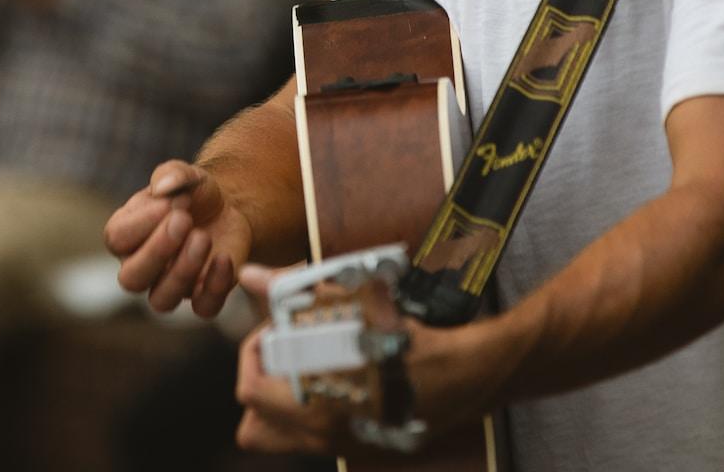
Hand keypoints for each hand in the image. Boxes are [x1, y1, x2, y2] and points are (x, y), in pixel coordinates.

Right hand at [104, 161, 250, 316]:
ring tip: (203, 238)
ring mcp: (170, 286)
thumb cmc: (194, 193)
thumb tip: (162, 187)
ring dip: (182, 271)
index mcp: (126, 235)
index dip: (141, 222)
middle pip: (131, 279)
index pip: (116, 239)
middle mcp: (141, 266)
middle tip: (184, 220)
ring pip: (162, 300)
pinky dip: (215, 287)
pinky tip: (224, 259)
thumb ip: (172, 174)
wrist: (228, 208)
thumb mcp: (186, 176)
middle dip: (156, 251)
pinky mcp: (203, 296)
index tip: (172, 202)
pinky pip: (203, 308)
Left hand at [231, 264, 510, 455]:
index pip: (250, 390)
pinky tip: (342, 375)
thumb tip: (250, 276)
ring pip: (285, 436)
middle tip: (283, 355)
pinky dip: (316, 410)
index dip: (253, 353)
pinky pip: (318, 438)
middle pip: (255, 429)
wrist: (473, 372)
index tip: (276, 328)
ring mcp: (347, 446)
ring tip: (309, 363)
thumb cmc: (415, 337)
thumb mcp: (356, 305)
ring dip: (283, 401)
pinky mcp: (368, 447)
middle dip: (260, 387)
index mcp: (317, 406)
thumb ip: (298, 292)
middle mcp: (327, 435)